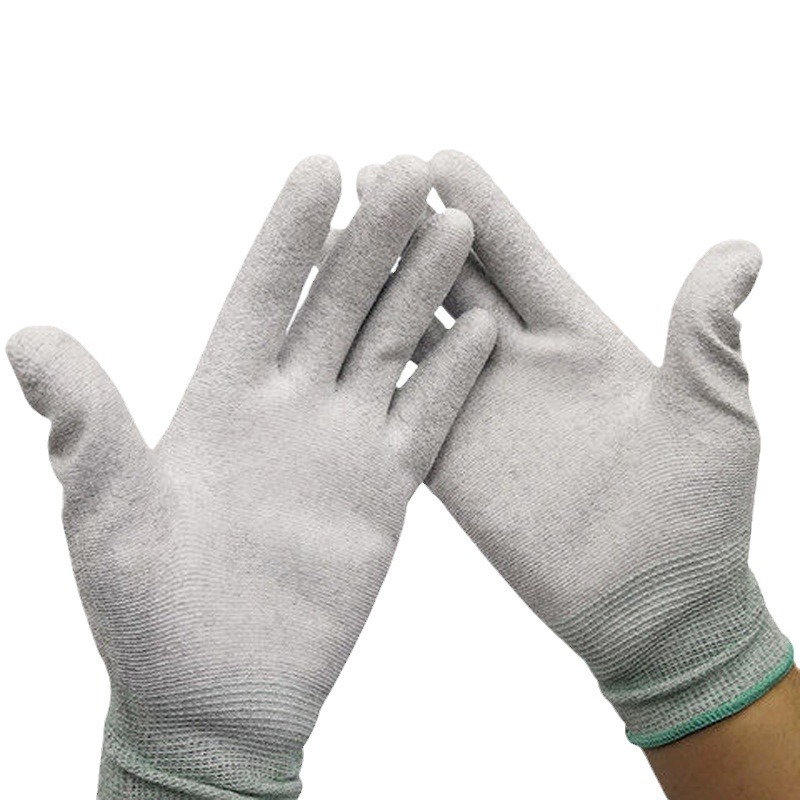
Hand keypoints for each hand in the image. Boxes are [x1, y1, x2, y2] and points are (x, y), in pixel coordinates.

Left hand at [7, 155, 495, 798]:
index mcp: (219, 400)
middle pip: (337, 305)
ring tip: (455, 228)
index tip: (320, 167)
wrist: (218, 694)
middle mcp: (287, 408)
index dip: (289, 235)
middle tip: (408, 174)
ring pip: (390, 348)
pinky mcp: (384, 492)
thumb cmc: (148, 611)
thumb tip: (28, 337)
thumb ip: (88, 425)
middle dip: (371, 240)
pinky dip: (452, 377)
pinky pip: (425, 421)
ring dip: (422, 291)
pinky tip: (479, 331)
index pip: (260, 295)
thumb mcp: (106, 513)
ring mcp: (341, 446)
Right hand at [360, 151, 791, 747]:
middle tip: (365, 178)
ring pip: (414, 332)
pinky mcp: (449, 463)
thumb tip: (743, 250)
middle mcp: (519, 364)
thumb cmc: (698, 513)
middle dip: (410, 227)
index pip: (518, 255)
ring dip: (376, 287)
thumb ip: (707, 333)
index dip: (479, 206)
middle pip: (454, 278)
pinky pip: (400, 404)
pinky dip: (367, 368)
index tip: (434, 158)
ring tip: (332, 240)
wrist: (653, 605)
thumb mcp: (711, 414)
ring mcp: (477, 410)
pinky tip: (328, 333)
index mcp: (579, 339)